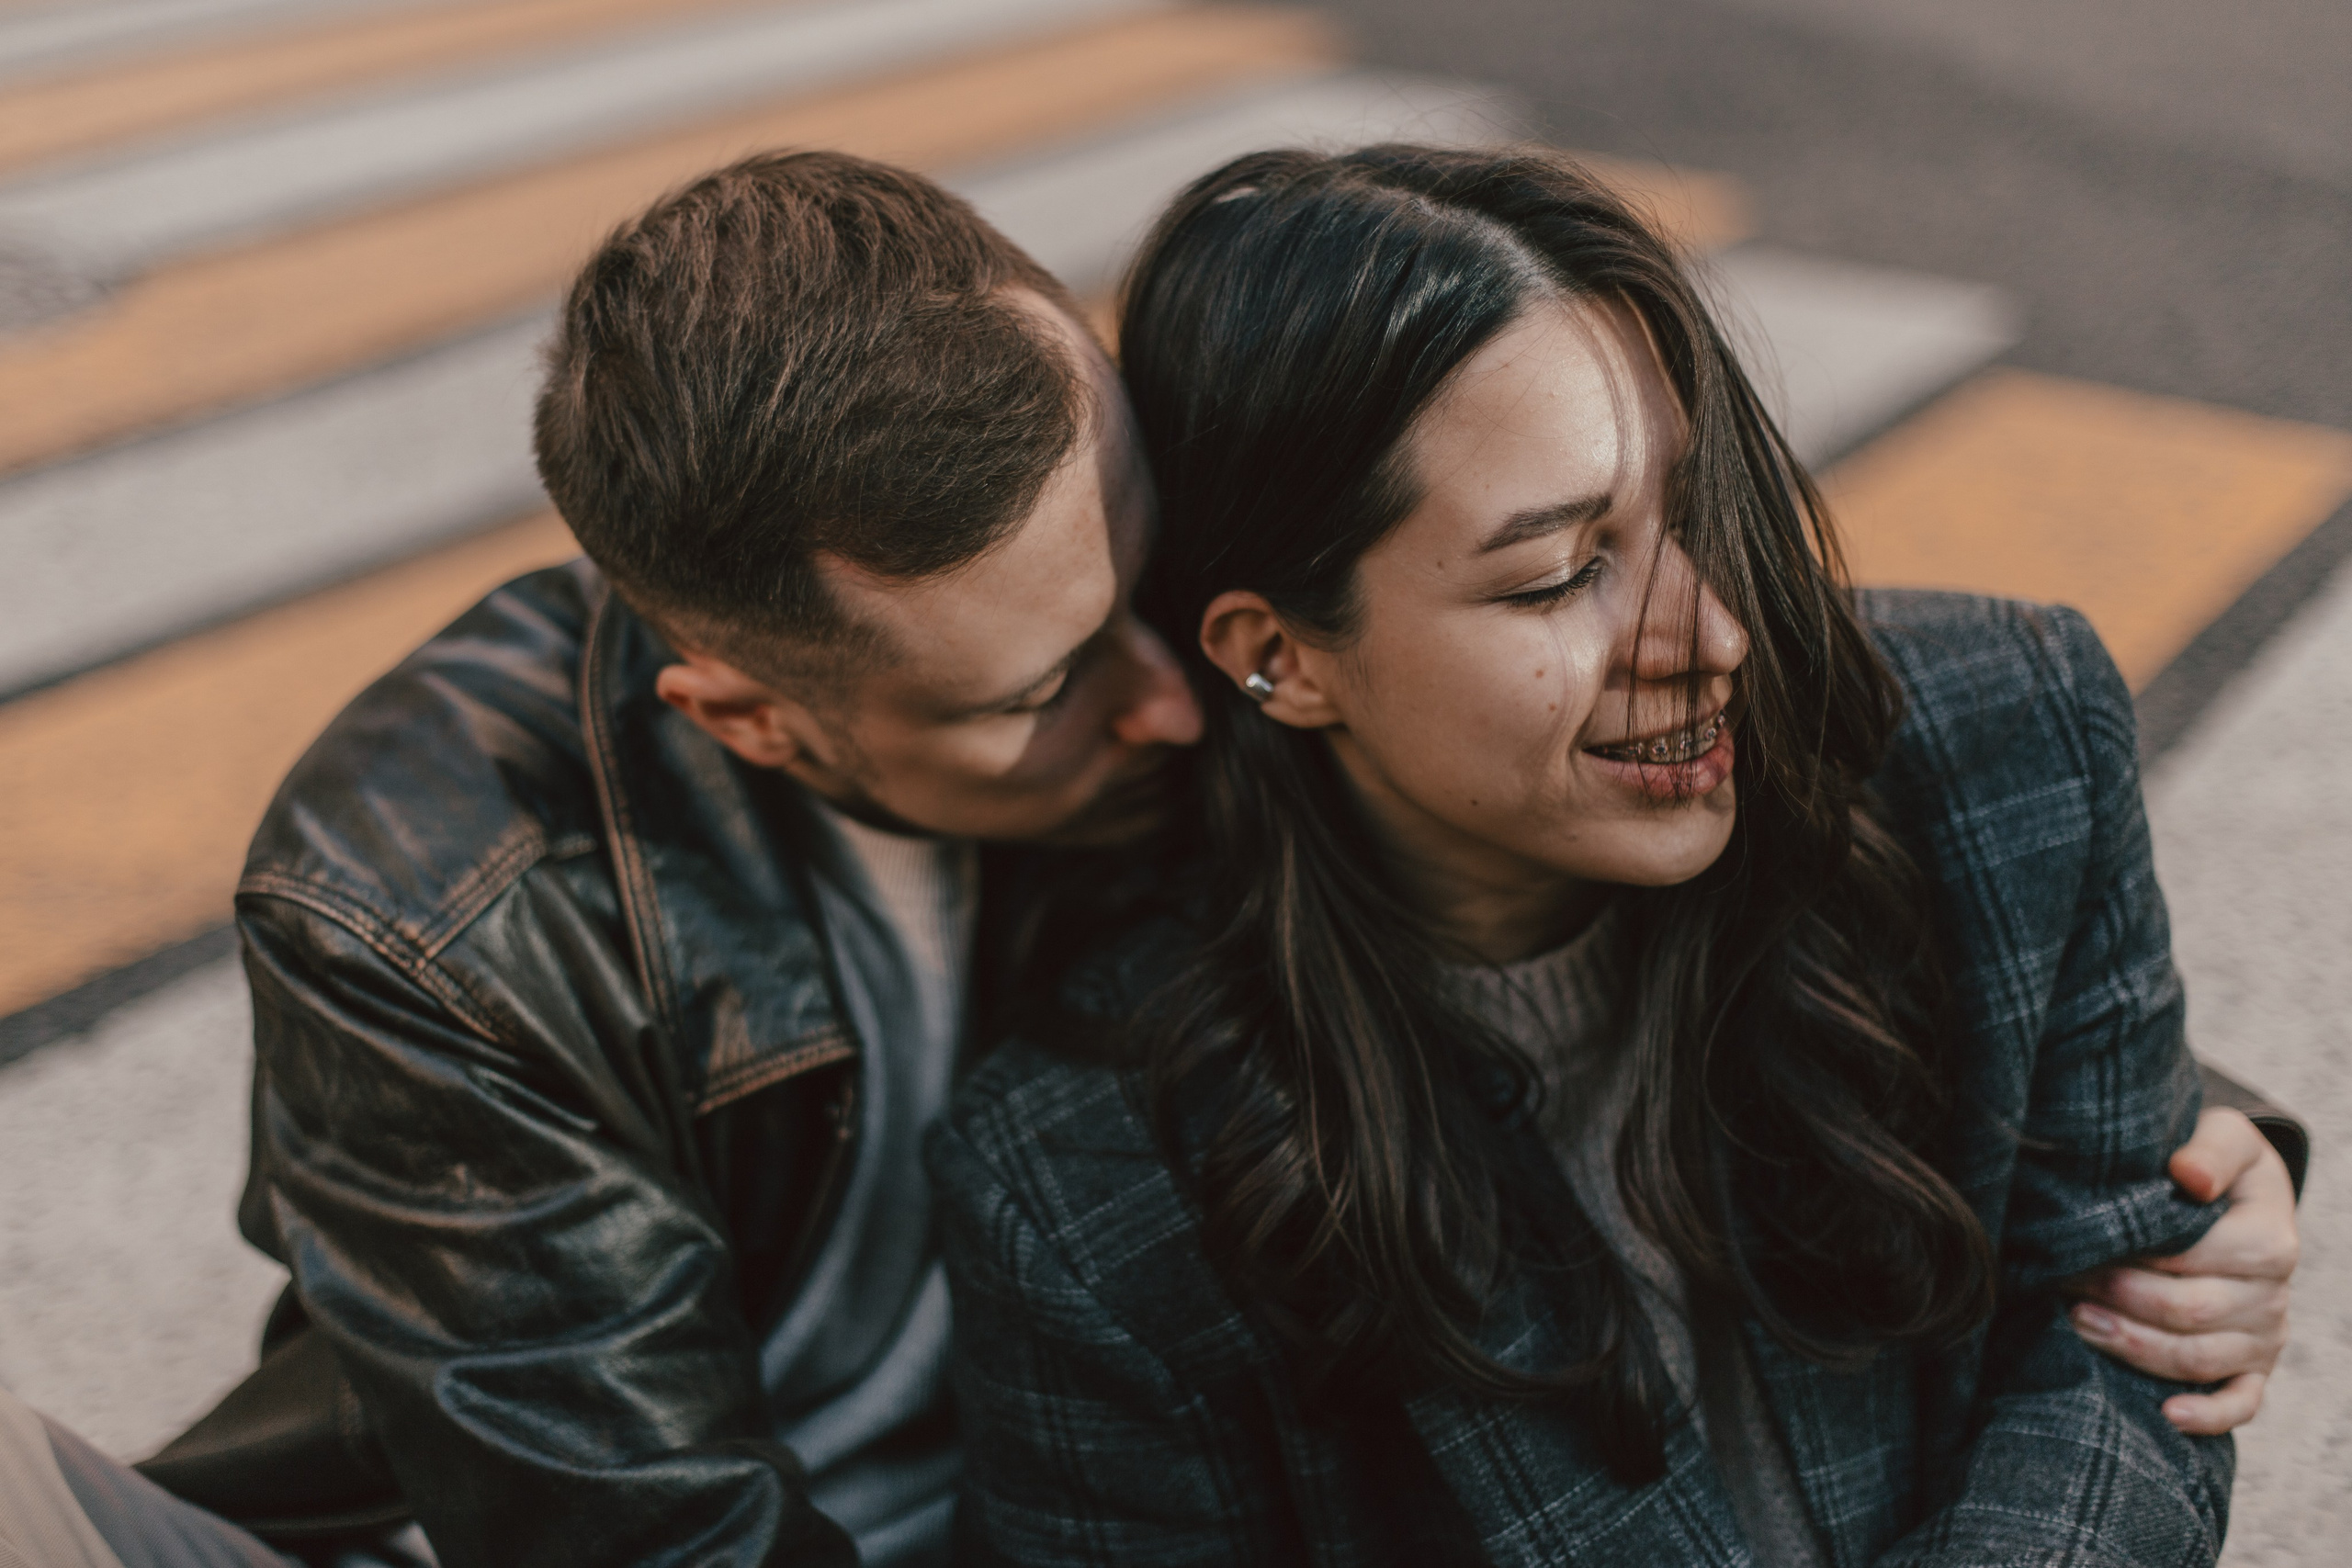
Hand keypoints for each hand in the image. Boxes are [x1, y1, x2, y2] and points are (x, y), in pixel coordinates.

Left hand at [2064, 1107, 2296, 1433]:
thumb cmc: (2215, 1162)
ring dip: (2134, 1348)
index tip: (2079, 1243)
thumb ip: (2211, 1149)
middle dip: (2118, 1300)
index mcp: (2270, 1241)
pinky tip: (2164, 1414)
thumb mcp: (2223, 1134)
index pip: (2195, 1261)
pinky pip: (2242, 1403)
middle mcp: (2274, 1295)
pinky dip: (2207, 1415)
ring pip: (2200, 1360)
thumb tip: (2188, 1177)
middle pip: (2190, 1314)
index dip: (2134, 1256)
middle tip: (2062, 1281)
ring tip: (2077, 1322)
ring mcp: (2266, 1336)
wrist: (2241, 1195)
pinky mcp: (2255, 1366)